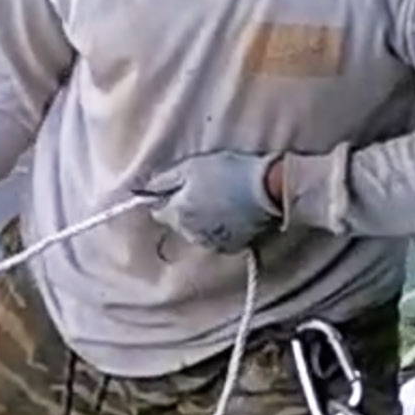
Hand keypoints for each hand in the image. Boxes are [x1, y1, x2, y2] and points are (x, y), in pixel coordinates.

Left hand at [140, 150, 279, 251]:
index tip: (178, 189)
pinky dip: (219, 229)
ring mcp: (210, 243)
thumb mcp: (192, 167)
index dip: (166, 198)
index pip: (158, 211)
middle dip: (184, 210)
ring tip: (221, 202)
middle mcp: (189, 233)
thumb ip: (165, 180)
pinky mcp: (229, 247)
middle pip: (177, 222)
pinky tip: (232, 214)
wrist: (268, 190)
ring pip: (196, 232)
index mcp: (177, 213)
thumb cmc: (229, 173)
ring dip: (201, 220)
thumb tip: (146, 189)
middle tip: (203, 191)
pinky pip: (216, 239)